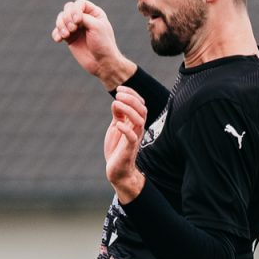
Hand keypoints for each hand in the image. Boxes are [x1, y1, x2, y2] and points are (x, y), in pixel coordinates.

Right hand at [53, 0, 131, 87]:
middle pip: (68, 8)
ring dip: (60, 25)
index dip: (75, 10)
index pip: (79, 3)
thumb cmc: (103, 44)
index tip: (78, 21)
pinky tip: (59, 40)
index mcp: (94, 13)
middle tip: (73, 29)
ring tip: (66, 35)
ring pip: (61, 19)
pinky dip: (56, 34)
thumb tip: (70, 16)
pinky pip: (57, 31)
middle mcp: (84, 18)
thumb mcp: (96, 26)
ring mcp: (75, 28)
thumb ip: (83, 17)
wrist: (102, 63)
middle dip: (67, 17)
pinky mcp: (69, 38)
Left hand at [103, 86, 147, 201]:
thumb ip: (118, 115)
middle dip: (131, 99)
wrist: (118, 170)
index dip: (132, 93)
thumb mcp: (116, 127)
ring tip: (116, 104)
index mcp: (135, 122)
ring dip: (128, 109)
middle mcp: (137, 128)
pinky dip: (125, 128)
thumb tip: (117, 101)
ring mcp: (135, 138)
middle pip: (142, 109)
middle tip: (118, 95)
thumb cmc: (117, 148)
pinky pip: (132, 137)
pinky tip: (117, 123)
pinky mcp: (130, 149)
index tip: (119, 89)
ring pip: (139, 120)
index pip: (140, 103)